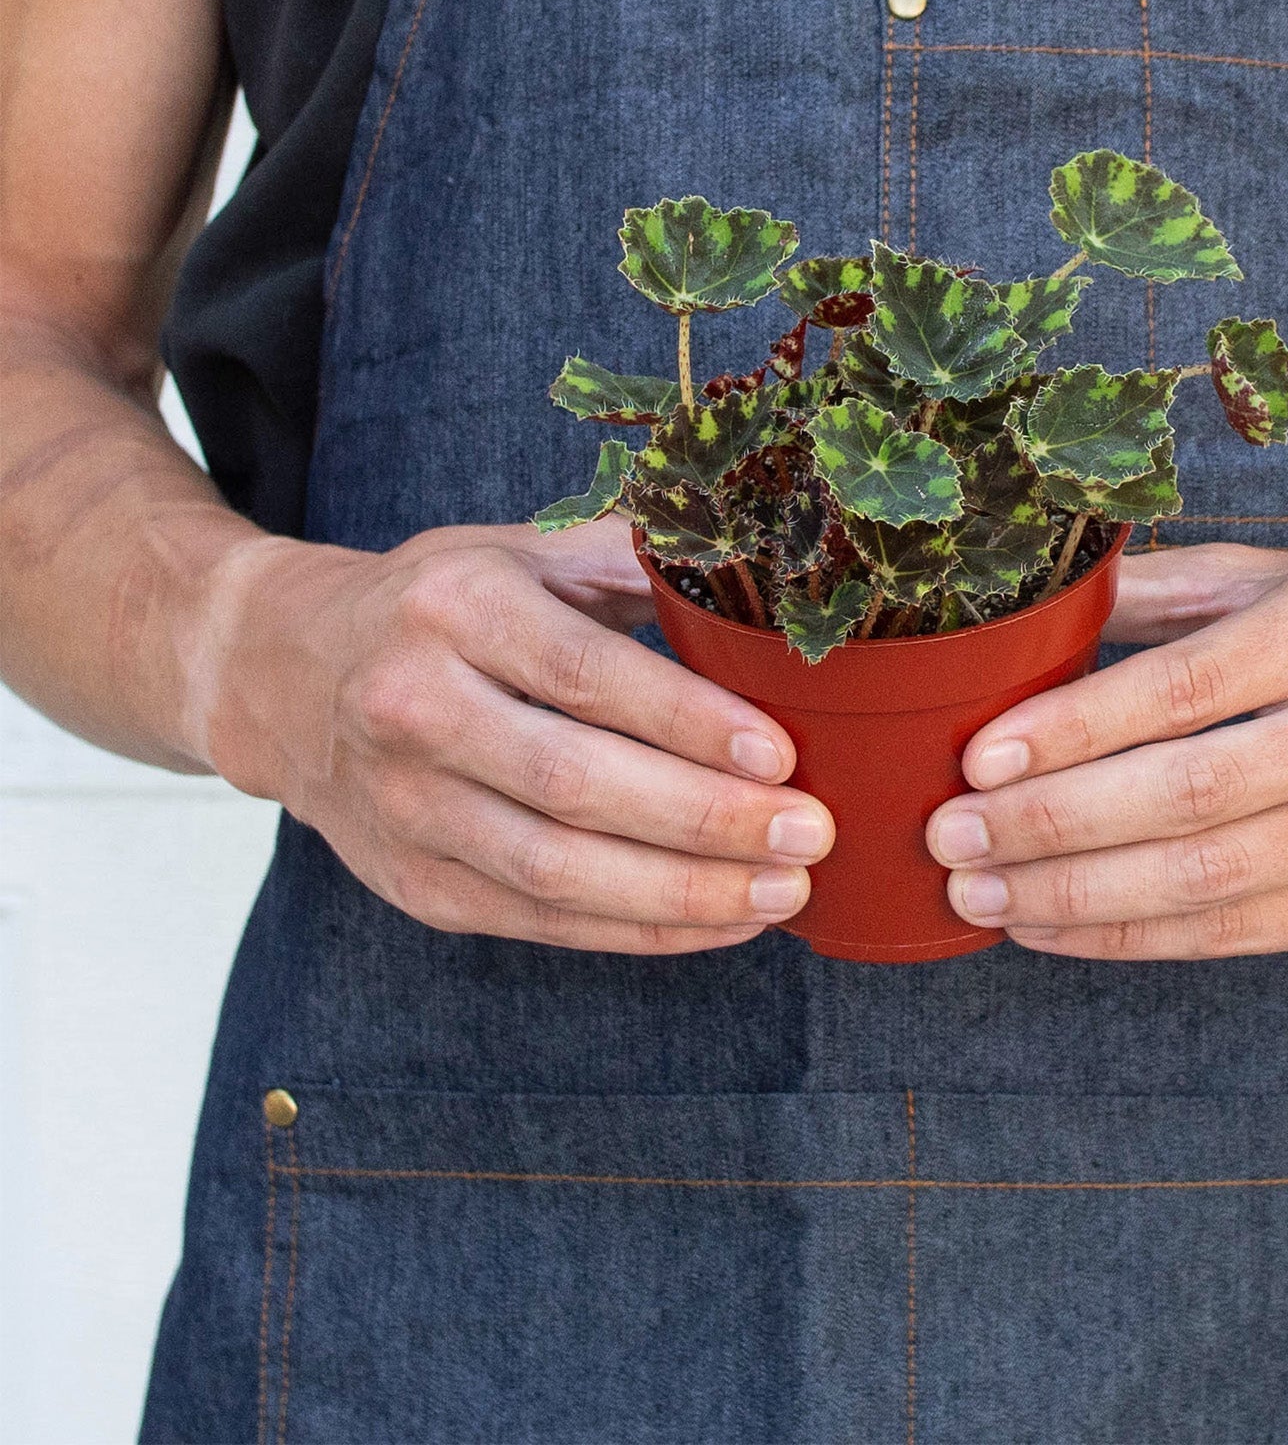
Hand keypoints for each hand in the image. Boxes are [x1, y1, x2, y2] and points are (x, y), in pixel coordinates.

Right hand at [195, 514, 833, 952]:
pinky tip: (721, 922)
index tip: (779, 754)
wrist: (284, 673)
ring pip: (555, 870)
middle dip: (705, 820)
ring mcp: (405, 806)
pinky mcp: (413, 882)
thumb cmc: (435, 607)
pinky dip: (639, 930)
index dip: (686, 721)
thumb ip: (630, 561)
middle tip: (808, 833)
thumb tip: (756, 578)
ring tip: (783, 891)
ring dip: (683, 893)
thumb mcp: (520, 553)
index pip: (585, 675)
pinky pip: (539, 921)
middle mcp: (415, 708)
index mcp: (455, 609)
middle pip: (574, 783)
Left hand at [925, 542, 1287, 959]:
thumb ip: (1165, 589)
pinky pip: (1236, 935)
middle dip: (1051, 827)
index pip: (1183, 693)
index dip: (1071, 733)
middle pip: (1185, 798)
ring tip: (979, 893)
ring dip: (1075, 898)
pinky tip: (1054, 928)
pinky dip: (1133, 939)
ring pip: (1205, 883)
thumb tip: (1034, 608)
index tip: (977, 758)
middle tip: (951, 837)